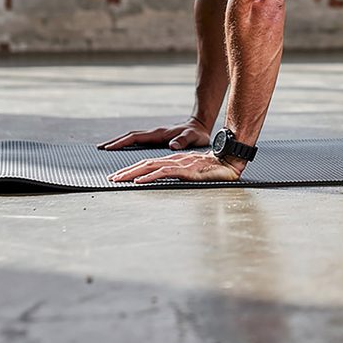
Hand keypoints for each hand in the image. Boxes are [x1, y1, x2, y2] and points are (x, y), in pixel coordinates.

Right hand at [97, 117, 211, 150]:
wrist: (199, 126)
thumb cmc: (196, 134)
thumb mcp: (193, 138)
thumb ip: (183, 141)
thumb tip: (171, 146)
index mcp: (158, 134)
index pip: (135, 138)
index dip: (121, 143)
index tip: (108, 148)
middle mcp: (154, 133)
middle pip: (129, 136)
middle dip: (114, 142)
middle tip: (99, 148)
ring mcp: (154, 135)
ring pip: (133, 138)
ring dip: (119, 142)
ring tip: (106, 149)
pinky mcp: (156, 138)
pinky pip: (138, 141)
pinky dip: (128, 144)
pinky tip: (123, 150)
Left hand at [107, 151, 242, 183]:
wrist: (231, 162)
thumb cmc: (215, 169)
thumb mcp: (193, 174)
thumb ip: (181, 175)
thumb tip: (169, 180)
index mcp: (174, 161)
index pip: (149, 164)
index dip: (133, 169)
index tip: (120, 176)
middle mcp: (174, 160)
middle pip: (145, 164)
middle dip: (126, 171)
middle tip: (111, 178)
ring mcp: (179, 164)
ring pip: (150, 167)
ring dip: (132, 173)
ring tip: (118, 179)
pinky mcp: (185, 170)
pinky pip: (164, 173)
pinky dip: (150, 177)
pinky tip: (139, 182)